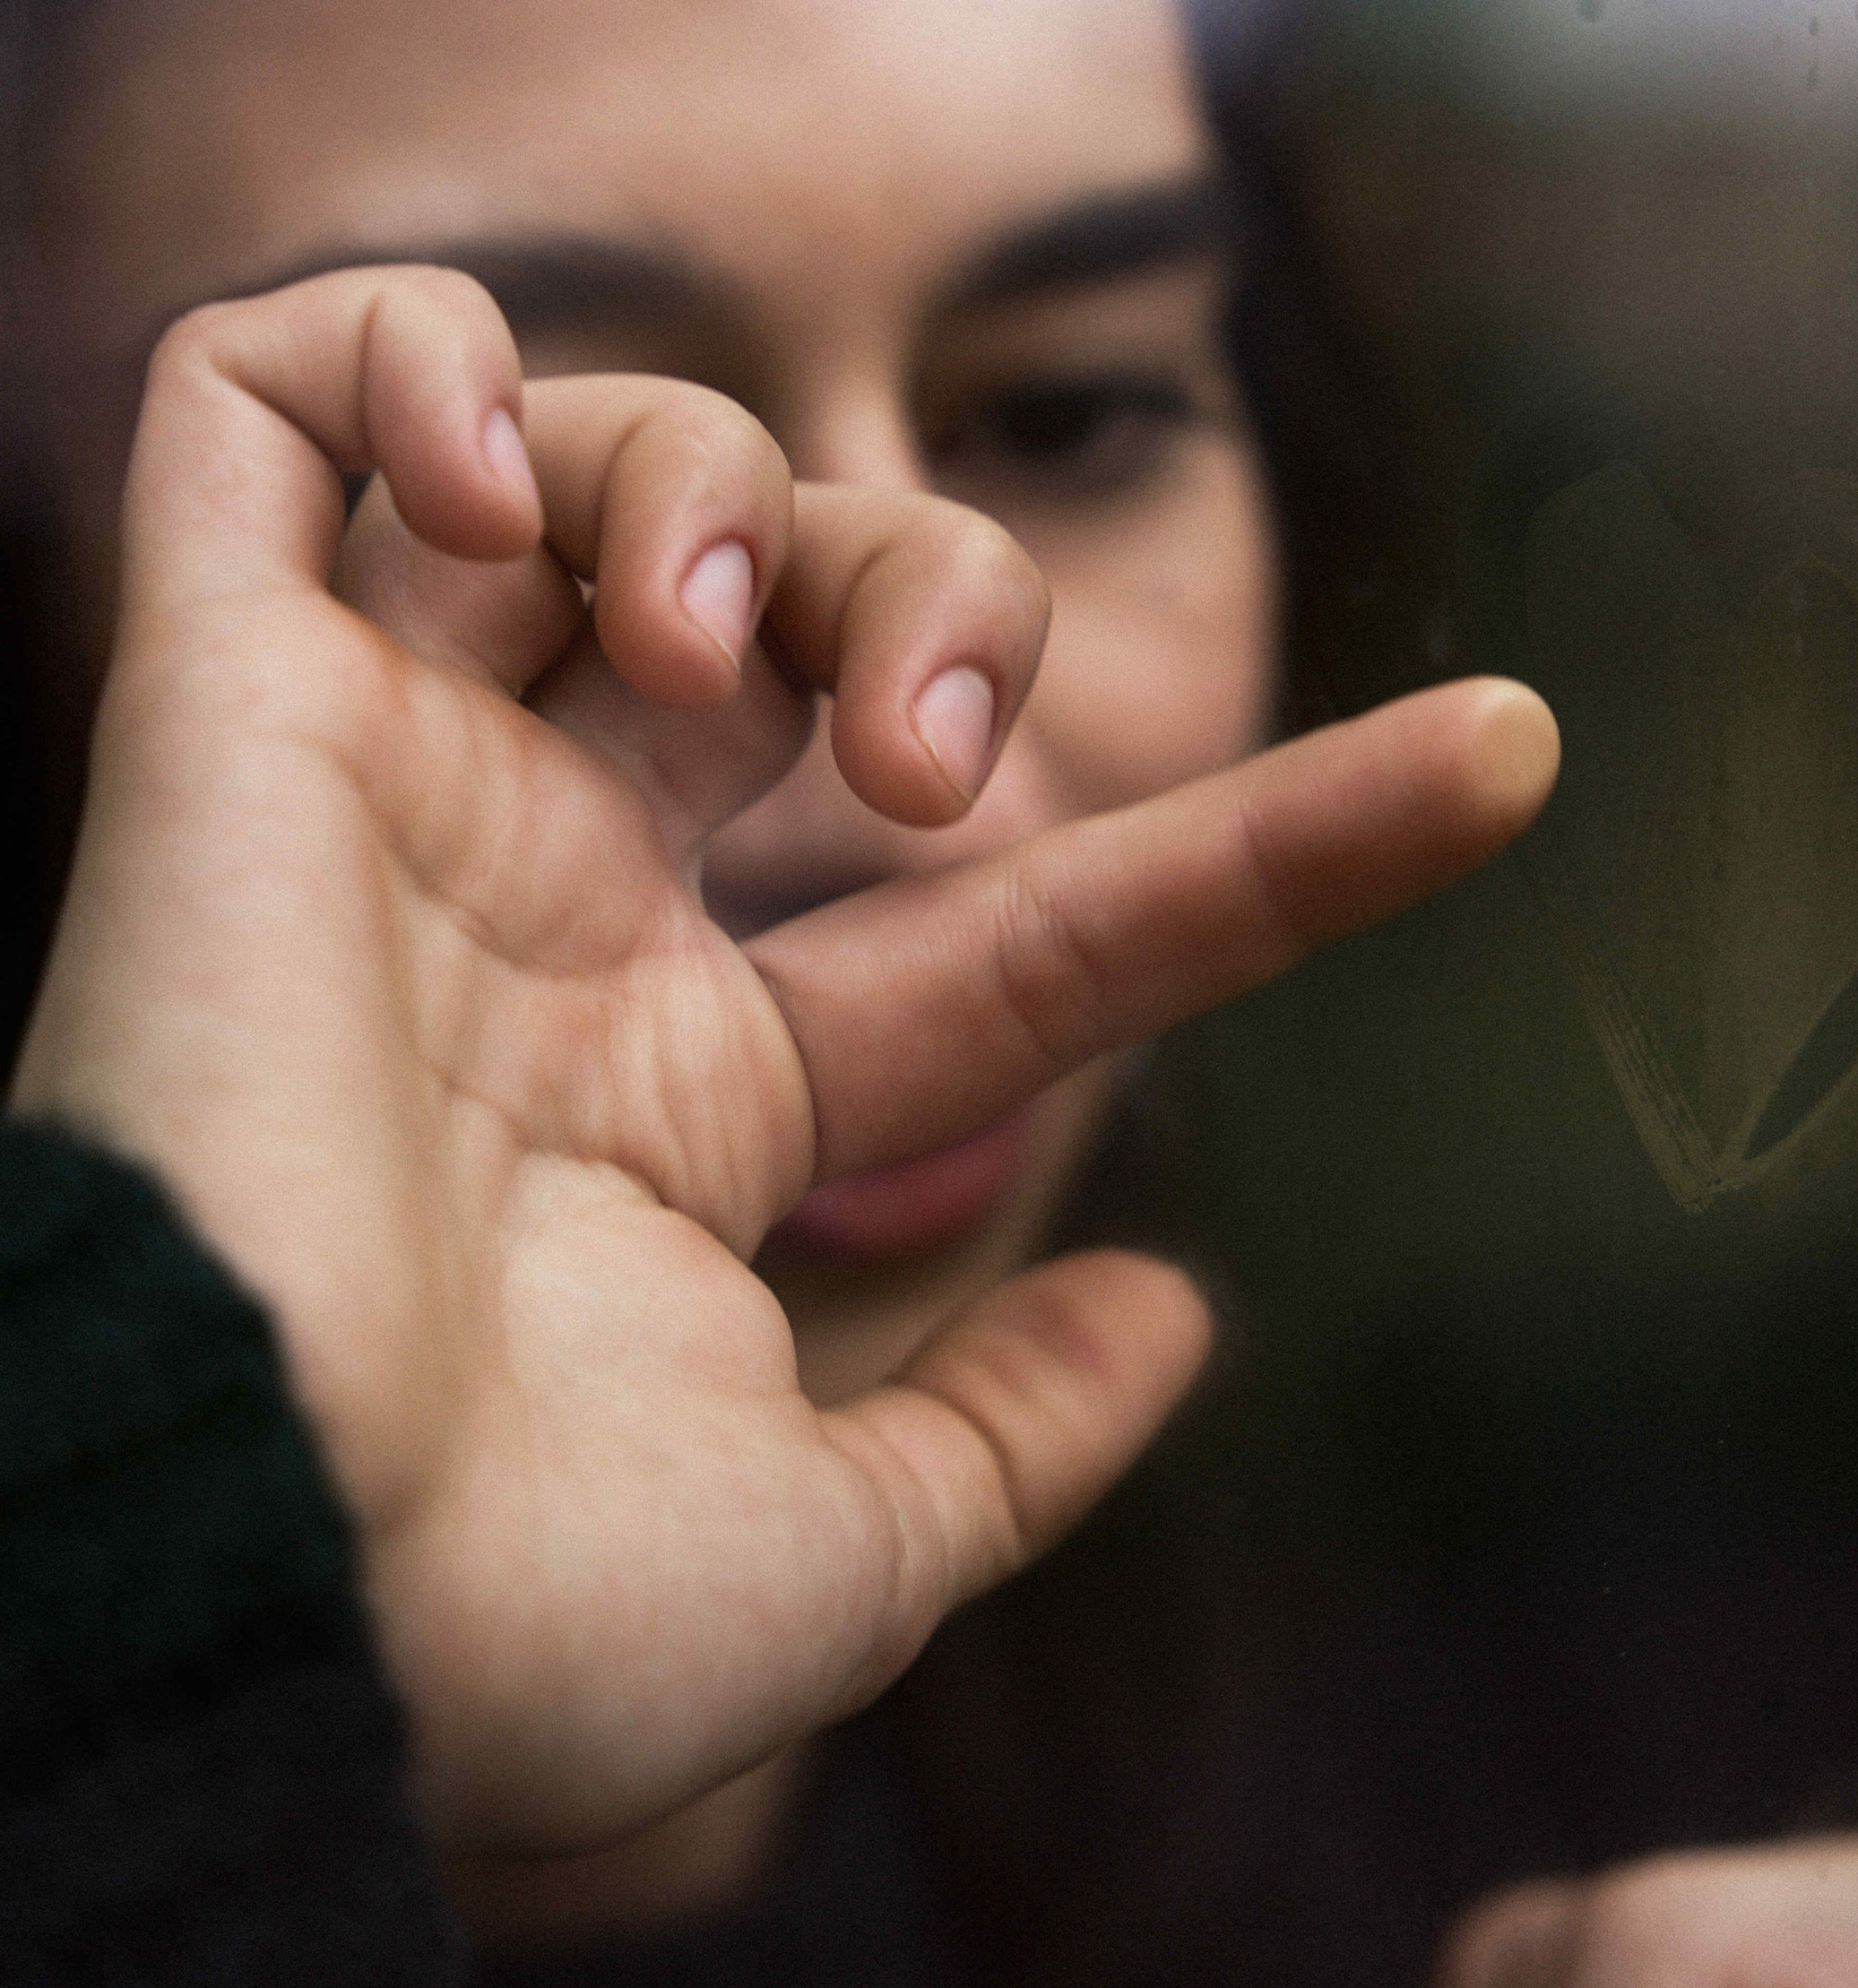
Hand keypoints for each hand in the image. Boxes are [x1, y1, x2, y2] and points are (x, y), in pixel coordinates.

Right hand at [11, 268, 1557, 1856]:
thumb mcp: (837, 1562)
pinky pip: (251, 395)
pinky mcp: (210, 694)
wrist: (247, 1597)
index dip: (1276, 841)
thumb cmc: (510, 1629)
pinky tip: (492, 493)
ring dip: (709, 468)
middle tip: (913, 756)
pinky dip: (403, 358)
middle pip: (804, 592)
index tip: (1516, 760)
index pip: (1025, 913)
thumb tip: (1178, 1319)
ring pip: (579, 450)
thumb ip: (1009, 1439)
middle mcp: (543, 909)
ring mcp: (382, 783)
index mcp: (683, 1099)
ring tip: (698, 630)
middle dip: (938, 585)